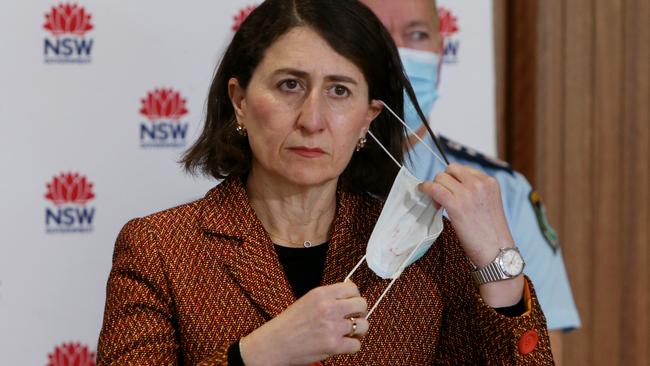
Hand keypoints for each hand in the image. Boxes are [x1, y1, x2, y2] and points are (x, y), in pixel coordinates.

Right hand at [240, 282, 368, 365]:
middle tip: (353, 318)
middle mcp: (329, 308)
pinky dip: (352, 346)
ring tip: (350, 333)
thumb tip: (349, 295)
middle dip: (360, 312)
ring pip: (363, 325)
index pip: (352, 288)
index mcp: (322, 294)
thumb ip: (328, 297)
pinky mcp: (333, 345)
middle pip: (362, 304)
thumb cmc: (289, 323)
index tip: (351, 303)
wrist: (275, 343)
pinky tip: (344, 344)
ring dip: (359, 330)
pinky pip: (356, 345)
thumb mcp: (307, 300)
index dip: (354, 296)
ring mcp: (332, 327)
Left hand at [418, 163, 523, 306]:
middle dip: (443, 181)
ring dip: (435, 187)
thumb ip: (475, 190)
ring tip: (438, 203)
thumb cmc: (490, 232)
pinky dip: (425, 188)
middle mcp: (480, 183)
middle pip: (450, 170)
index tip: (451, 192)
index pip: (463, 169)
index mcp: (490, 181)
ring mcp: (468, 193)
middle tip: (442, 197)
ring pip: (440, 178)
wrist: (496, 251)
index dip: (453, 179)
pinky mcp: (456, 204)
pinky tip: (422, 192)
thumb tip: (451, 185)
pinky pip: (434, 188)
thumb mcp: (488, 203)